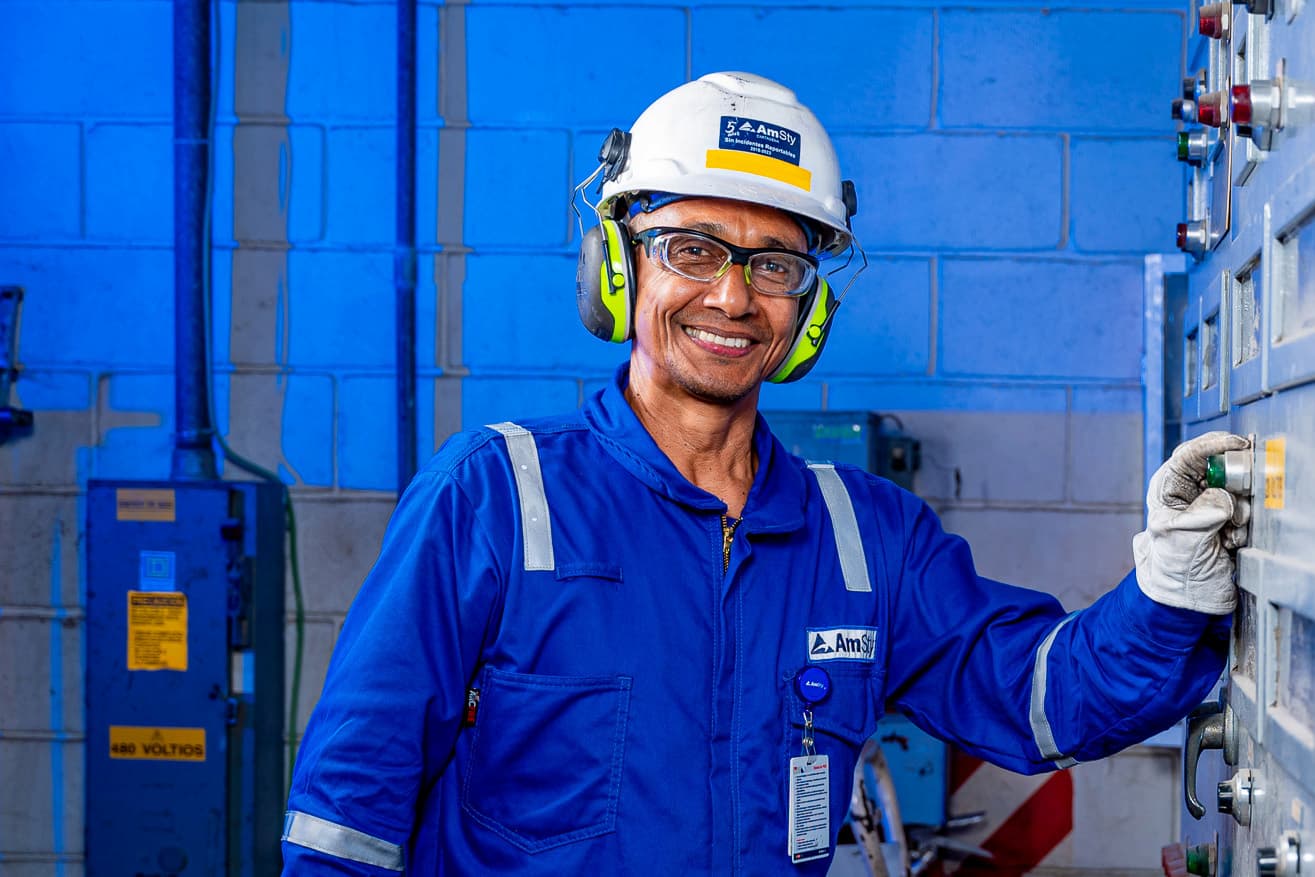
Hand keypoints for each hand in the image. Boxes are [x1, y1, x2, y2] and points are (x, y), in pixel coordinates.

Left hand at [1133, 431, 1251, 614]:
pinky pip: (1247, 510)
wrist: (1190, 597)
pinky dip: (1243, 525)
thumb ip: (1204, 510)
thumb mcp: (1183, 536)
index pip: (1189, 453)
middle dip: (1234, 481)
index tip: (1237, 445)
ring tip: (1226, 533)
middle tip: (1238, 497)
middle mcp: (1190, 492)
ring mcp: (1212, 505)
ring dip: (1239, 511)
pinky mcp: (1230, 520)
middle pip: (1220, 466)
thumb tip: (1225, 498)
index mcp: (1168, 488)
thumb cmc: (1174, 568)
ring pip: (1238, 489)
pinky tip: (1229, 542)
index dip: (1213, 445)